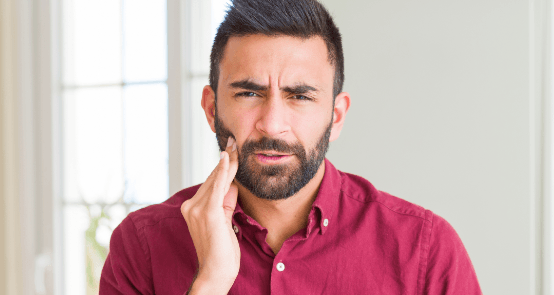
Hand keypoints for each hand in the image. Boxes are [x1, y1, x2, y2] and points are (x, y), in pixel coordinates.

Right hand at [181, 137, 239, 293]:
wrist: (216, 272)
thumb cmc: (222, 251)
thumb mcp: (225, 221)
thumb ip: (227, 202)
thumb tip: (233, 183)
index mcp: (193, 208)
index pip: (211, 183)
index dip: (222, 167)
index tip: (230, 151)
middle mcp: (191, 206)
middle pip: (213, 179)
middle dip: (226, 160)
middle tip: (234, 141)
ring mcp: (197, 209)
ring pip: (217, 180)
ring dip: (228, 162)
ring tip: (236, 146)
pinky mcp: (208, 212)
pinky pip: (217, 187)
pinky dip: (222, 171)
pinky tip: (227, 158)